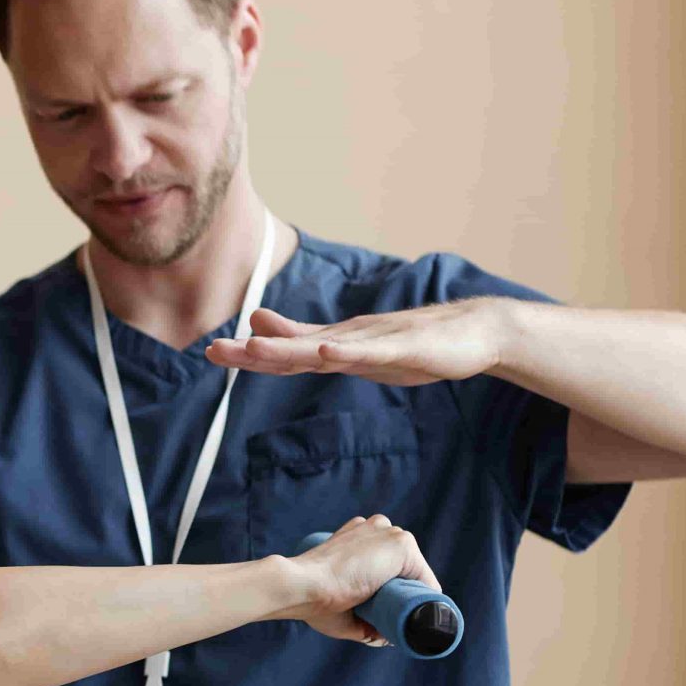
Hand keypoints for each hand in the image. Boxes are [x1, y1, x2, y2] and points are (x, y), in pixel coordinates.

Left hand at [206, 298, 511, 383]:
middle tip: (213, 350)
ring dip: (290, 349)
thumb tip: (270, 335)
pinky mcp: (405, 349)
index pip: (286, 352)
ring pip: (327, 348)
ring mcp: (376, 343)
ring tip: (254, 347)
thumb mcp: (360, 351)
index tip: (211, 351)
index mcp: (339, 345)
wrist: (474, 332)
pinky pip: (372, 352)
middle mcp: (350, 339)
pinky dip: (348, 351)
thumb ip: (319, 347)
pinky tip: (327, 350)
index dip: (249, 354)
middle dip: (254, 351)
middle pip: (295, 349)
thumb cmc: (414, 343)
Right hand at [284, 515, 438, 644]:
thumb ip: (363, 621)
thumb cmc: (311, 598)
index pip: (390, 562)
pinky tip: (411, 614)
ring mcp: (390, 534)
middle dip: (402, 592)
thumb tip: (384, 638)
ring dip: (411, 596)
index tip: (386, 610)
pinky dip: (424, 601)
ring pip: (416, 573)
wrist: (301, 585)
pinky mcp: (402, 545)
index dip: (392, 588)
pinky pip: (427, 581)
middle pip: (406, 567)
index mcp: (359, 534)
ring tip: (396, 618)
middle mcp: (377, 528)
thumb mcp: (341, 605)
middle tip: (389, 617)